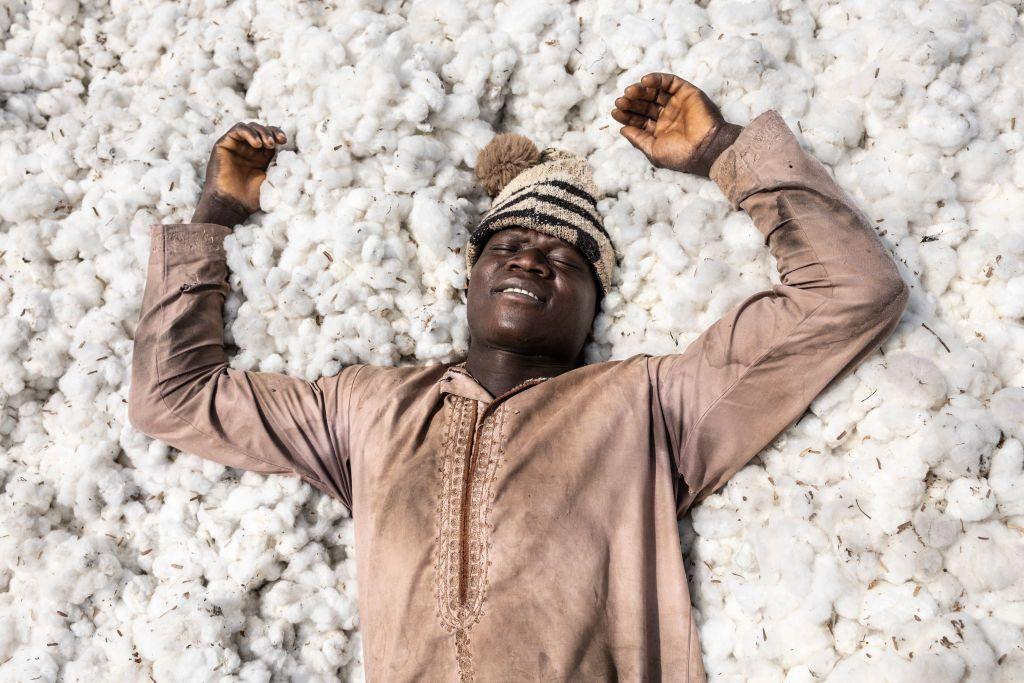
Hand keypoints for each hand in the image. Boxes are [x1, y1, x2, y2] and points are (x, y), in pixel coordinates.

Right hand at [192, 121, 285, 224]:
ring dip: (262, 131)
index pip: (270, 138)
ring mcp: (236, 146)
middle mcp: (248, 150)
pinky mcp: (224, 144)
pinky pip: (237, 130)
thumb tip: (294, 154)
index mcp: (260, 157)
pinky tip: (257, 143)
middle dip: (272, 132)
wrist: (232, 204)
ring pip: (250, 127)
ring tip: (268, 143)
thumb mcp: (272, 179)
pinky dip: (249, 132)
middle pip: (261, 130)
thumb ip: (279, 166)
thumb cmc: (251, 197)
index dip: (278, 135)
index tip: (284, 141)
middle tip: (279, 141)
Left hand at [611, 73, 741, 176]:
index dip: (626, 115)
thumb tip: (622, 130)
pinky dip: (656, 79)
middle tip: (620, 101)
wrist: (705, 148)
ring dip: (640, 90)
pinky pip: (669, 82)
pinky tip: (644, 82)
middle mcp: (666, 116)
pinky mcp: (686, 92)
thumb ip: (638, 139)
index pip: (638, 119)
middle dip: (631, 102)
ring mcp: (676, 104)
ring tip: (629, 92)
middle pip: (644, 104)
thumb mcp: (653, 150)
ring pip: (654, 92)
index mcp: (658, 131)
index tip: (615, 112)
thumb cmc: (680, 155)